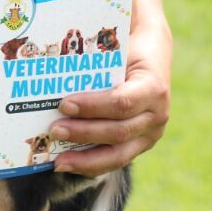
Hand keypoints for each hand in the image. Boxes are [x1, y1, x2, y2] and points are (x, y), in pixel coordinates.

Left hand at [49, 15, 172, 176]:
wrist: (153, 51)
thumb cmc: (127, 45)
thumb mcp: (117, 44)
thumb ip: (94, 49)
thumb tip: (56, 47)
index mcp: (153, 86)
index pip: (121, 102)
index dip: (92, 106)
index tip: (64, 104)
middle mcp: (157, 114)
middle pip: (118, 131)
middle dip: (84, 133)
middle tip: (53, 129)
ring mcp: (152, 132)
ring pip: (119, 153)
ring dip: (86, 158)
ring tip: (58, 161)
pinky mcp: (142, 143)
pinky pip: (117, 159)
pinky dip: (92, 164)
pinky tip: (70, 165)